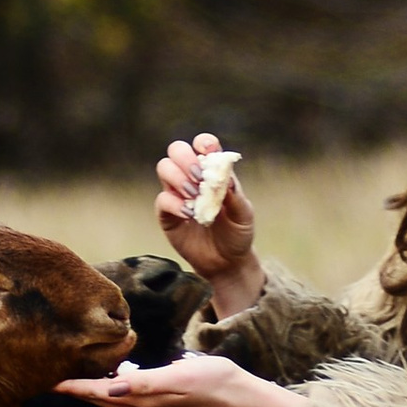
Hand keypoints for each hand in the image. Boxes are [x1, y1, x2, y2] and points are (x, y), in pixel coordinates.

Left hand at [54, 354, 302, 406]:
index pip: (101, 393)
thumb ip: (146, 383)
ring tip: (74, 381)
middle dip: (77, 391)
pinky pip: (128, 398)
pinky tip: (113, 378)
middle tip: (53, 382)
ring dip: (92, 392)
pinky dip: (112, 390)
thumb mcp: (180, 377)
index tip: (51, 383)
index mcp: (144, 399)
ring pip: (113, 400)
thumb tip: (114, 387)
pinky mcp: (163, 404)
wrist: (241, 398)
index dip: (76, 388)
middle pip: (102, 399)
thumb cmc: (214, 382)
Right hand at [154, 133, 259, 313]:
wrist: (227, 262)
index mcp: (212, 171)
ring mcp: (177, 194)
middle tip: (200, 178)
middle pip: (177, 150)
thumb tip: (225, 178)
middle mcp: (191, 177)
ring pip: (164, 168)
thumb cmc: (238, 234)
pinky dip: (175, 204)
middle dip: (186, 159)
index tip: (209, 152)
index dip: (204, 143)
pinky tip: (190, 214)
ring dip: (179, 178)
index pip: (203, 145)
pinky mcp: (167, 214)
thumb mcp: (244, 215)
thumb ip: (236, 196)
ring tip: (194, 195)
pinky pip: (162, 200)